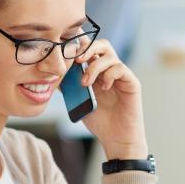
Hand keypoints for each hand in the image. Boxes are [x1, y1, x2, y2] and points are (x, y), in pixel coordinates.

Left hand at [74, 40, 147, 159]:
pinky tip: (104, 88)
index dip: (79, 47)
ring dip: (94, 67)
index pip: (90, 49)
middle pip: (102, 44)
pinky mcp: (131, 83)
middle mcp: (110, 70)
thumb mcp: (77, 100)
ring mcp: (122, 75)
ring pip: (110, 55)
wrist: (116, 139)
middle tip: (77, 61)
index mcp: (98, 71)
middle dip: (87, 49)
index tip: (67, 54)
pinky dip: (108, 75)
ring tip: (85, 83)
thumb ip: (68, 85)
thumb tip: (52, 73)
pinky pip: (120, 69)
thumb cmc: (99, 121)